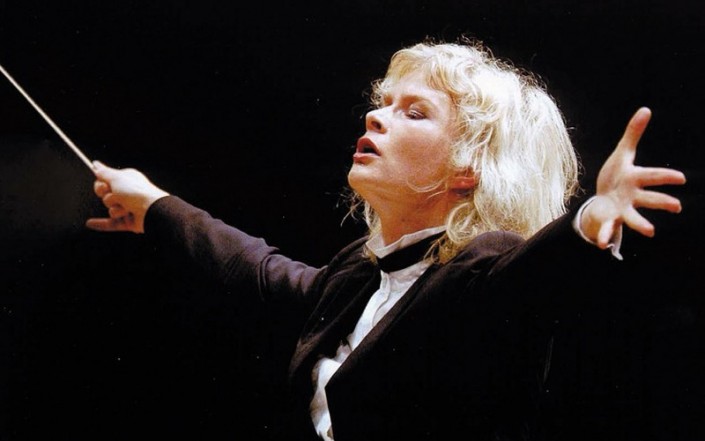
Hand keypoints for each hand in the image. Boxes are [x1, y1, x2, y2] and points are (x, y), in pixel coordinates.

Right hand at [85, 161, 169, 232]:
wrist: (151, 210)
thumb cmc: (136, 192)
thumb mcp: (117, 177)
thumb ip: (104, 172)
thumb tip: (95, 164)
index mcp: (127, 180)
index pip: (105, 181)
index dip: (101, 185)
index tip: (105, 186)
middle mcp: (128, 193)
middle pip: (106, 196)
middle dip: (109, 197)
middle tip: (117, 196)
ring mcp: (128, 208)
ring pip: (110, 209)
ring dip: (116, 209)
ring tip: (126, 208)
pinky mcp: (128, 222)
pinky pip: (111, 224)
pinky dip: (101, 224)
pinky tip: (90, 223)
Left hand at [581, 107, 685, 248]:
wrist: (602, 199)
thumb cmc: (616, 176)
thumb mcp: (623, 153)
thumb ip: (633, 133)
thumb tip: (645, 109)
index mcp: (636, 179)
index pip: (653, 176)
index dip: (666, 177)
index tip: (681, 178)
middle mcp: (633, 197)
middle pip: (650, 199)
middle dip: (663, 202)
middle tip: (678, 207)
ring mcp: (622, 210)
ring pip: (633, 218)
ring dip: (641, 224)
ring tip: (650, 232)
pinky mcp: (609, 219)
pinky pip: (608, 228)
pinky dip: (605, 235)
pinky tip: (600, 244)